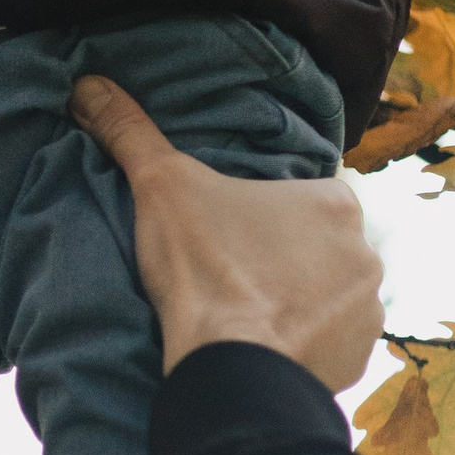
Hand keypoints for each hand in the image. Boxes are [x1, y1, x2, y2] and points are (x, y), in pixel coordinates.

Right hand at [71, 75, 383, 393]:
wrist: (230, 370)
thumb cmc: (204, 271)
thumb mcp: (160, 187)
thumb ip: (130, 132)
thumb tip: (87, 85)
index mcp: (335, 202)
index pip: (304, 197)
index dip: (264, 214)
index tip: (228, 232)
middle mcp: (366, 253)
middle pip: (319, 247)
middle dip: (286, 259)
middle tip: (233, 274)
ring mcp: (367, 312)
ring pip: (329, 297)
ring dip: (299, 303)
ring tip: (247, 315)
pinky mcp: (357, 363)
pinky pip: (332, 345)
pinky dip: (305, 346)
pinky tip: (264, 347)